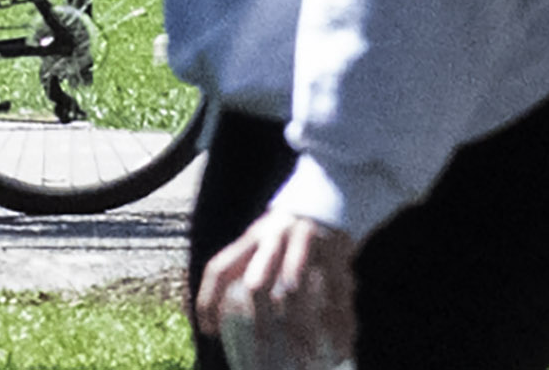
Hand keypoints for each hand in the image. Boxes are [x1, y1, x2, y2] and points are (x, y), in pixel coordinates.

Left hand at [195, 211, 355, 369]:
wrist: (332, 195)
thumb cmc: (289, 235)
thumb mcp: (263, 240)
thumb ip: (245, 269)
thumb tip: (216, 324)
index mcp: (252, 239)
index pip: (221, 268)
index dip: (208, 300)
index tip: (209, 332)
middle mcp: (274, 239)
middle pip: (257, 283)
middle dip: (259, 322)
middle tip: (263, 357)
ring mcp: (305, 244)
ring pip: (296, 291)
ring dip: (300, 328)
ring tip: (306, 359)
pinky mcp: (336, 253)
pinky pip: (336, 295)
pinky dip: (339, 325)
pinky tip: (340, 349)